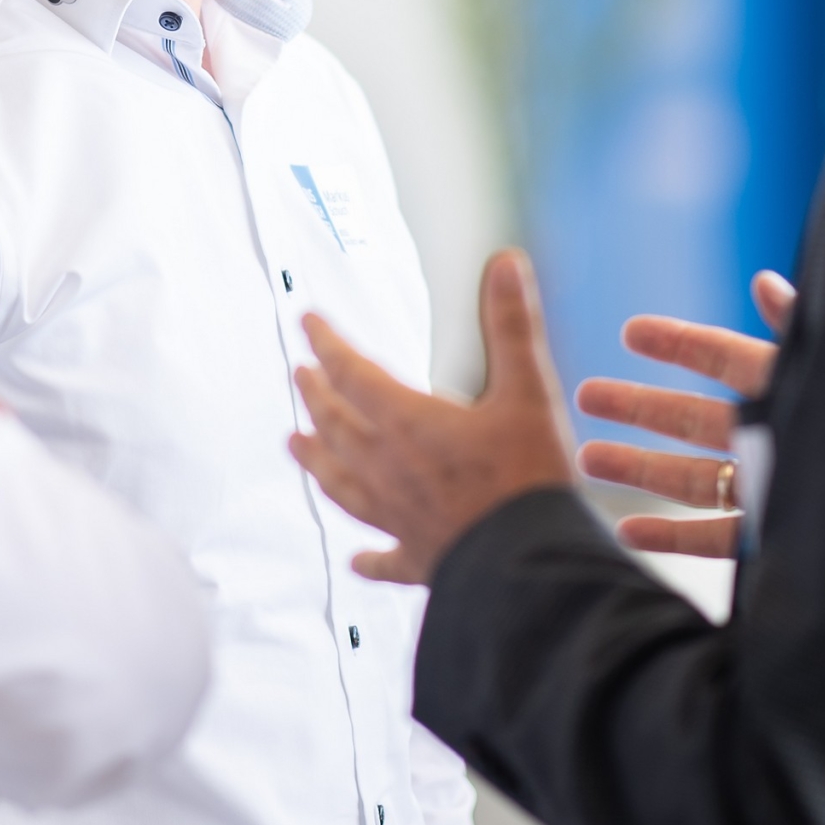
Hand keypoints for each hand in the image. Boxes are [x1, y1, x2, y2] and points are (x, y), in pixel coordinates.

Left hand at [290, 248, 579, 583]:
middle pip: (337, 426)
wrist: (529, 563)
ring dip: (316, 461)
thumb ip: (511, 324)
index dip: (328, 344)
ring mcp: (397, 517)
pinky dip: (368, 558)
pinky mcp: (417, 559)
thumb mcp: (527, 390)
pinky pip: (383, 557)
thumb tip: (506, 261)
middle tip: (298, 375)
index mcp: (408, 423)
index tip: (307, 322)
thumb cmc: (527, 476)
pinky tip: (357, 561)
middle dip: (316, 395)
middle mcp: (389, 469)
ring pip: (342, 484)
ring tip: (295, 445)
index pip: (353, 373)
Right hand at [574, 270, 794, 558]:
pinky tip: (628, 531)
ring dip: (639, 468)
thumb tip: (764, 280)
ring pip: (692, 478)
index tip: (630, 331)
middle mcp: (779, 439)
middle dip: (639, 406)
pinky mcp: (779, 544)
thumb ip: (803, 331)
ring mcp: (774, 492)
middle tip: (586, 394)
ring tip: (586, 458)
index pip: (722, 357)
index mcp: (794, 388)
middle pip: (694, 418)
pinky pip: (715, 538)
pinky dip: (671, 535)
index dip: (677, 343)